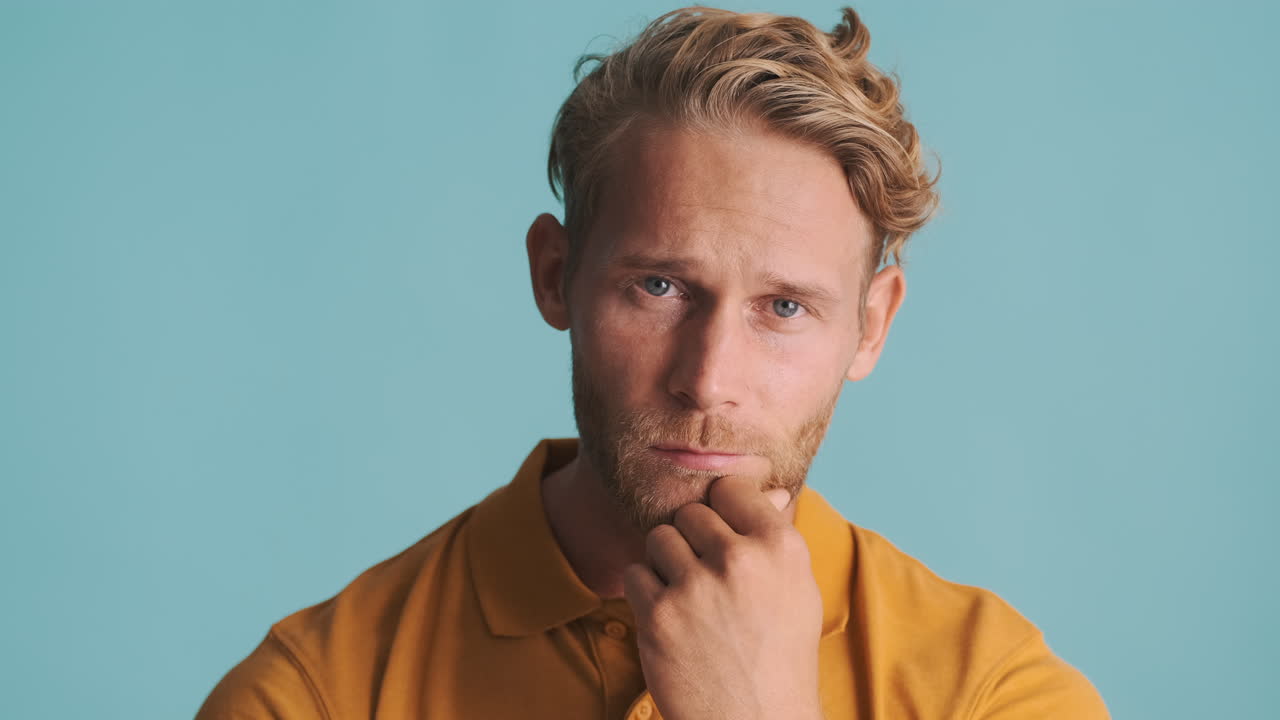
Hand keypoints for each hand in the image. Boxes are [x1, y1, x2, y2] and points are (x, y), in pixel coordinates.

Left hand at [622, 475, 824, 719]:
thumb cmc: (780, 655)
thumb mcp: (796, 590)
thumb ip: (776, 537)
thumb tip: (772, 489)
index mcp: (780, 546)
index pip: (729, 488)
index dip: (721, 511)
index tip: (722, 538)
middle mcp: (739, 559)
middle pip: (690, 513)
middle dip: (692, 541)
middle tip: (707, 581)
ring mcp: (695, 586)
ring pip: (659, 538)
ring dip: (666, 564)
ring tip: (690, 600)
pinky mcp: (658, 615)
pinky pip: (635, 574)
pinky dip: (646, 595)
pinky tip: (672, 621)